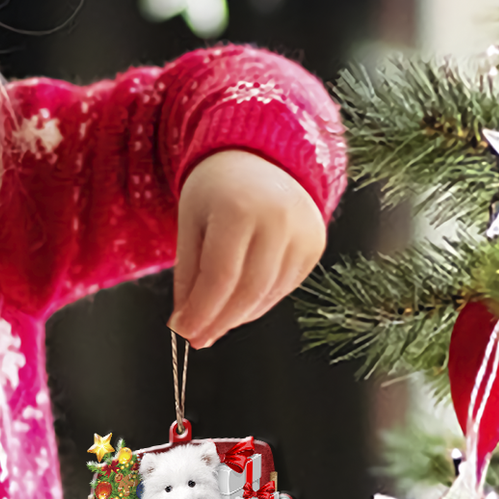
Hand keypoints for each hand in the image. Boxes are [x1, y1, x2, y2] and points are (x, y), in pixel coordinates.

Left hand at [170, 151, 325, 348]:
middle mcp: (279, 219)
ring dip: (237, 316)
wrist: (260, 160)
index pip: (220, 277)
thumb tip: (186, 326)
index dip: (201, 311)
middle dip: (219, 321)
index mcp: (240, 209)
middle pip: (247, 291)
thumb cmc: (217, 191)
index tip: (183, 332)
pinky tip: (238, 303)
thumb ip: (188, 276)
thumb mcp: (190, 225)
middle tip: (196, 338)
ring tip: (214, 320)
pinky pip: (283, 288)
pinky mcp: (315, 246)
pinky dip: (258, 303)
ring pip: (267, 295)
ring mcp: (304, 233)